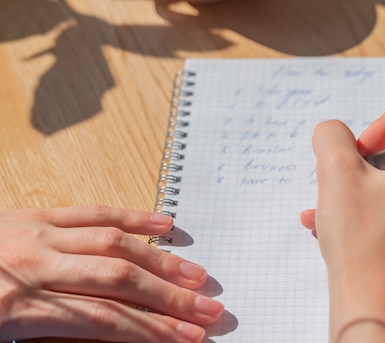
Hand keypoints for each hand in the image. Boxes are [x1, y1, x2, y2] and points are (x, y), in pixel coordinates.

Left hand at [0, 205, 222, 342]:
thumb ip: (52, 339)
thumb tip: (114, 336)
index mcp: (17, 310)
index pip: (104, 322)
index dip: (152, 332)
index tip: (189, 339)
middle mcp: (34, 267)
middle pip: (119, 281)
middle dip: (169, 298)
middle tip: (209, 310)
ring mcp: (37, 234)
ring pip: (114, 243)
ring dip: (161, 261)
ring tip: (197, 275)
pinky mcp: (35, 214)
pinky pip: (92, 211)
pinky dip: (133, 216)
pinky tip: (164, 224)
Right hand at [300, 87, 384, 342]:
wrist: (377, 308)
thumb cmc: (361, 241)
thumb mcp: (335, 172)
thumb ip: (332, 135)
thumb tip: (336, 133)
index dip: (381, 119)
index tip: (363, 154)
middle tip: (360, 167)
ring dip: (380, 171)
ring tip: (344, 196)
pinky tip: (347, 220)